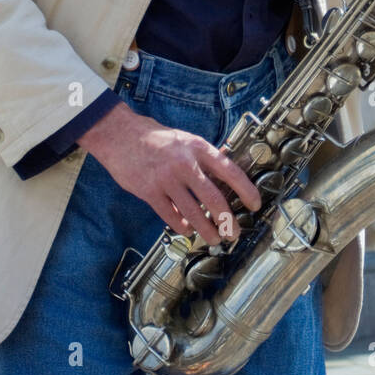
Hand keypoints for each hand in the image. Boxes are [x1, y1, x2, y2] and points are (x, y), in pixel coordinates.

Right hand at [77, 102, 261, 246]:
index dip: (246, 190)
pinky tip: (187, 230)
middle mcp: (185, 163)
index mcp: (198, 148)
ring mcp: (166, 178)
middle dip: (227, 220)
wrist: (119, 135)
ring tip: (214, 239)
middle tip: (234, 233)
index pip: (230, 171)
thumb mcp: (186, 140)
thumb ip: (205, 157)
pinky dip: (182, 226)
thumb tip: (227, 173)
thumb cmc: (156, 138)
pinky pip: (170, 216)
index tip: (255, 204)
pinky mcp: (149, 191)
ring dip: (206, 230)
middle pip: (214, 199)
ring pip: (193, 213)